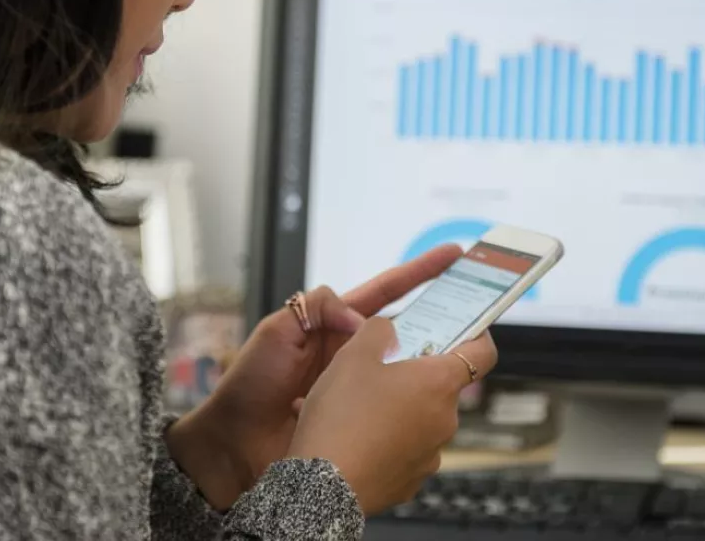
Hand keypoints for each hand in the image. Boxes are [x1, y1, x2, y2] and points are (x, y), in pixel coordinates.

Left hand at [166, 244, 462, 508]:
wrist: (234, 445)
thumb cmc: (248, 386)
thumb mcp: (276, 331)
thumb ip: (316, 308)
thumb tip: (359, 318)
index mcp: (333, 326)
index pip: (384, 292)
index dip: (418, 275)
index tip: (452, 258)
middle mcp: (351, 354)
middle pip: (405, 330)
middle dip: (437, 321)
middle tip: (470, 315)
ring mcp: (358, 387)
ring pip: (404, 370)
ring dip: (427, 365)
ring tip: (452, 360)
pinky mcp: (359, 418)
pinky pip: (393, 407)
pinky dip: (411, 405)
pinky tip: (426, 405)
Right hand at [290, 317, 497, 514]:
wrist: (323, 485)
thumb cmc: (342, 417)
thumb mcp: (353, 355)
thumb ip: (378, 331)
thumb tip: (390, 330)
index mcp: (438, 383)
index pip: (482, 354)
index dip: (476, 337)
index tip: (464, 329)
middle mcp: (445, 420)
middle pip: (441, 387)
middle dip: (415, 375)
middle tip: (381, 368)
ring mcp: (431, 454)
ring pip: (421, 419)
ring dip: (399, 409)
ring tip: (358, 407)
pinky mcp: (412, 480)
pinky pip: (405, 450)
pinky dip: (388, 441)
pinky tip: (358, 438)